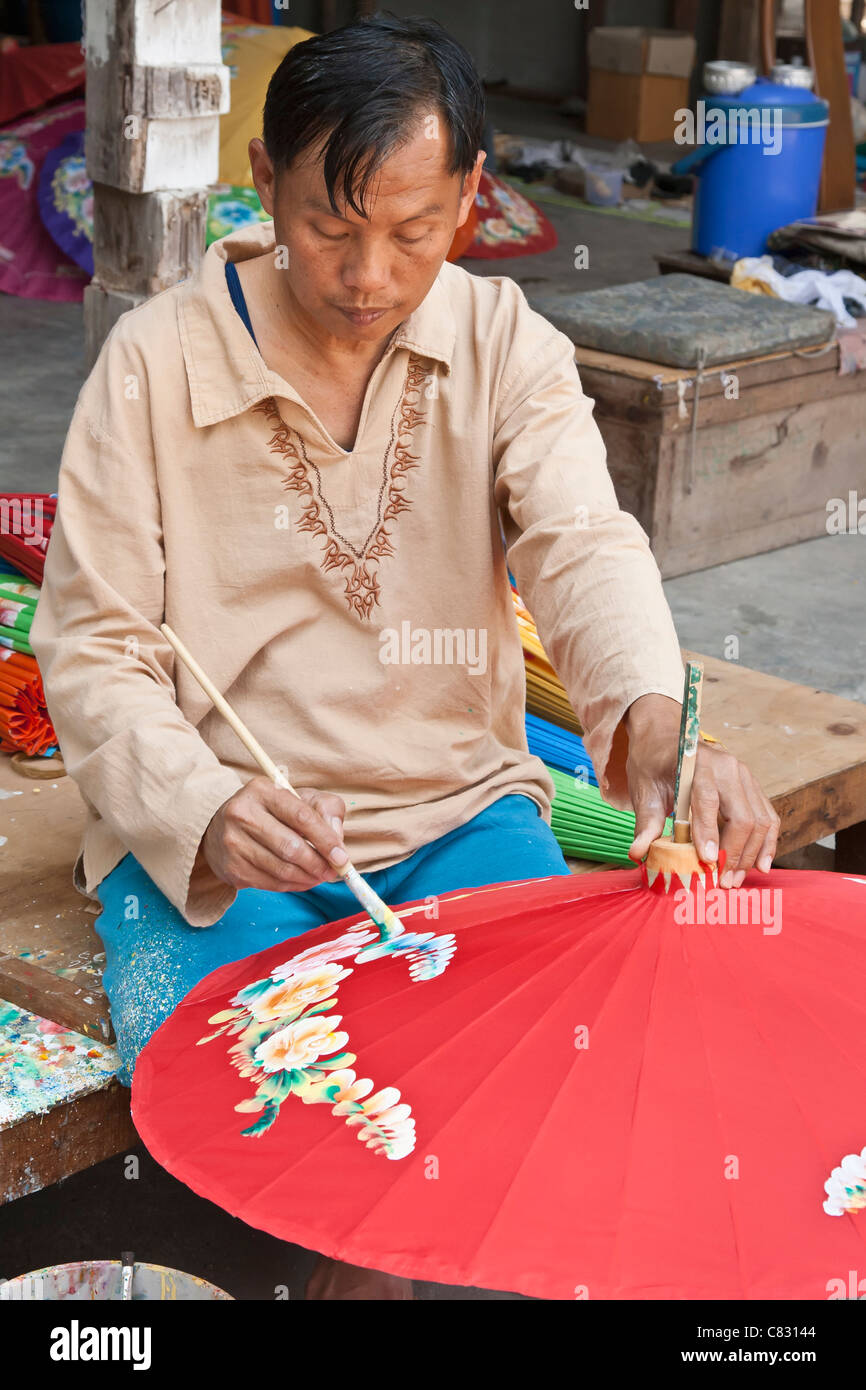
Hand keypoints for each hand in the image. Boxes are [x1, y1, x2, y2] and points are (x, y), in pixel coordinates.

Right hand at [201, 777, 347, 892]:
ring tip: (320, 876)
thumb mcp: (301, 798)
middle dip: (318, 863)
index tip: (341, 856)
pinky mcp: (231, 867)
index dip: (325, 839)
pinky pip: (270, 883)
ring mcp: (233, 842)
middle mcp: (242, 814)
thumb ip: (326, 809)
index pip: (301, 816)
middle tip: (333, 871)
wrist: (223, 827)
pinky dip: (292, 885)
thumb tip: (336, 838)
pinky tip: (301, 880)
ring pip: (281, 869)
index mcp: (262, 790)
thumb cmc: (272, 811)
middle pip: (291, 847)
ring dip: (308, 878)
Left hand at [624, 694, 780, 887]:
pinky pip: (768, 817)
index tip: (708, 860)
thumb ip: (646, 822)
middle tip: (722, 882)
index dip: (709, 832)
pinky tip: (760, 864)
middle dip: (734, 853)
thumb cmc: (653, 761)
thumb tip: (638, 853)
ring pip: (761, 820)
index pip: (708, 800)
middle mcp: (729, 767)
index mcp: (698, 763)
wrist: (667, 735)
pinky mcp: (752, 786)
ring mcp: (745, 776)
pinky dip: (767, 842)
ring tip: (735, 880)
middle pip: (742, 815)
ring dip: (751, 854)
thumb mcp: (643, 789)